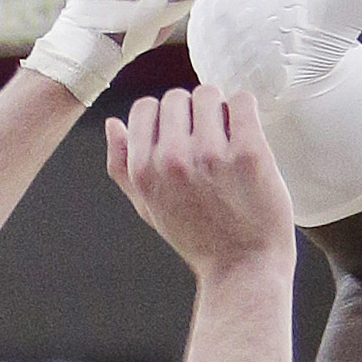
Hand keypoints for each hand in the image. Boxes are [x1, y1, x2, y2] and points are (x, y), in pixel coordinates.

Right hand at [107, 87, 293, 279]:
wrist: (242, 268)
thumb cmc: (198, 239)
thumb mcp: (148, 208)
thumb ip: (123, 167)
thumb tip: (112, 124)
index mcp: (144, 169)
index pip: (145, 108)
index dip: (166, 120)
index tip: (182, 140)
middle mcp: (172, 158)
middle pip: (177, 97)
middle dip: (193, 114)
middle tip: (209, 144)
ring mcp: (211, 153)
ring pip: (209, 94)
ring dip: (220, 111)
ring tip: (228, 141)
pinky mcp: (248, 151)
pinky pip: (241, 101)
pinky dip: (245, 111)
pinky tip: (247, 135)